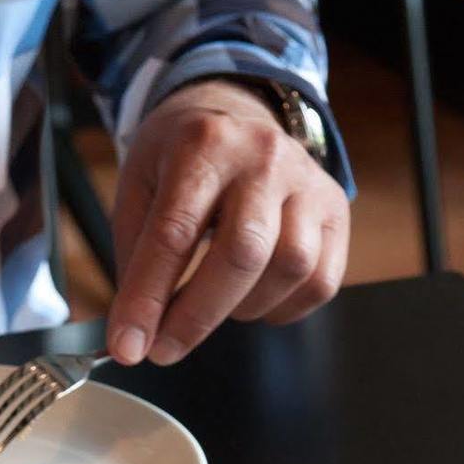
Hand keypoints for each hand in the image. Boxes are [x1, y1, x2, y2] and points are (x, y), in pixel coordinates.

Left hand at [106, 78, 348, 366]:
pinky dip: (283, 308)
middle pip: (243, 252)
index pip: (175, 233)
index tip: (129, 347)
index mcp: (203, 143)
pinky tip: (254, 298)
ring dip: (244, 308)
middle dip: (198, 316)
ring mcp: (307, 182)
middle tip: (165, 349)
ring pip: (290, 268)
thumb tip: (134, 336)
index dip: (149, 298)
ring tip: (214, 303)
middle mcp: (263, 157)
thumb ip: (135, 259)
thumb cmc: (181, 162)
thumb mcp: (139, 189)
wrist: (235, 114)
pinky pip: (320, 281)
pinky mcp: (334, 209)